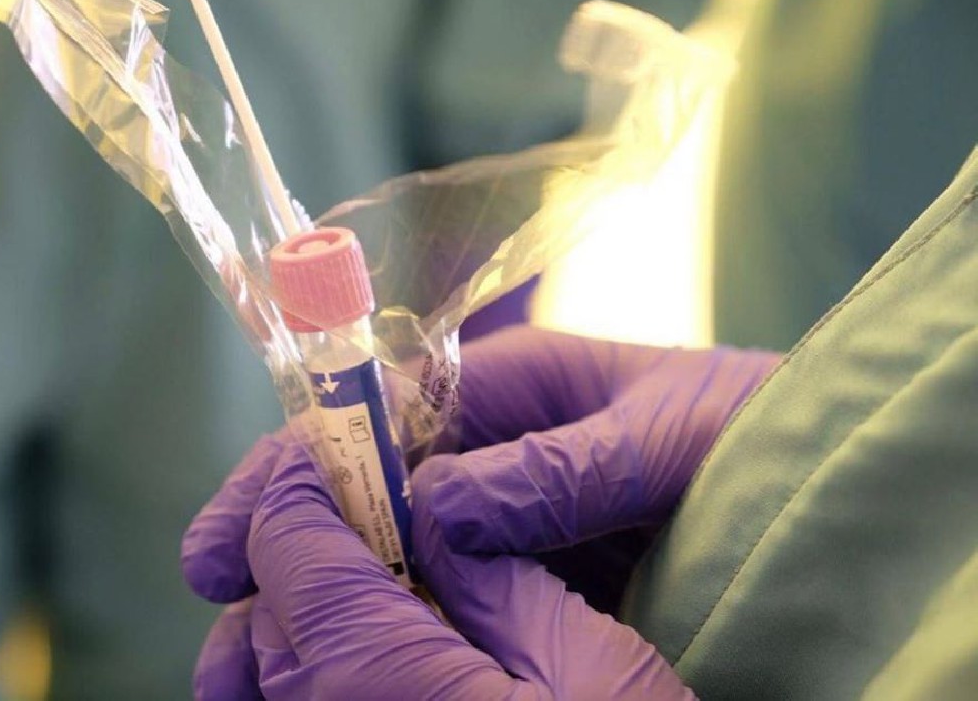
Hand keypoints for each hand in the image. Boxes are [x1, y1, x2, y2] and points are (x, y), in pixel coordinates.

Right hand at [184, 326, 778, 695]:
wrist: (841, 485)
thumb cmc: (766, 425)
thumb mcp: (668, 427)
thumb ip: (557, 465)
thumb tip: (438, 509)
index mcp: (519, 392)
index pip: (379, 418)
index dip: (298, 467)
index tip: (230, 530)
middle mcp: (502, 458)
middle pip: (369, 499)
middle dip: (289, 547)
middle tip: (218, 610)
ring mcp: (517, 528)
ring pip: (400, 562)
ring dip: (325, 601)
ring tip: (250, 665)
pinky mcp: (542, 586)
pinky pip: (456, 607)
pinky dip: (398, 633)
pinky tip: (347, 667)